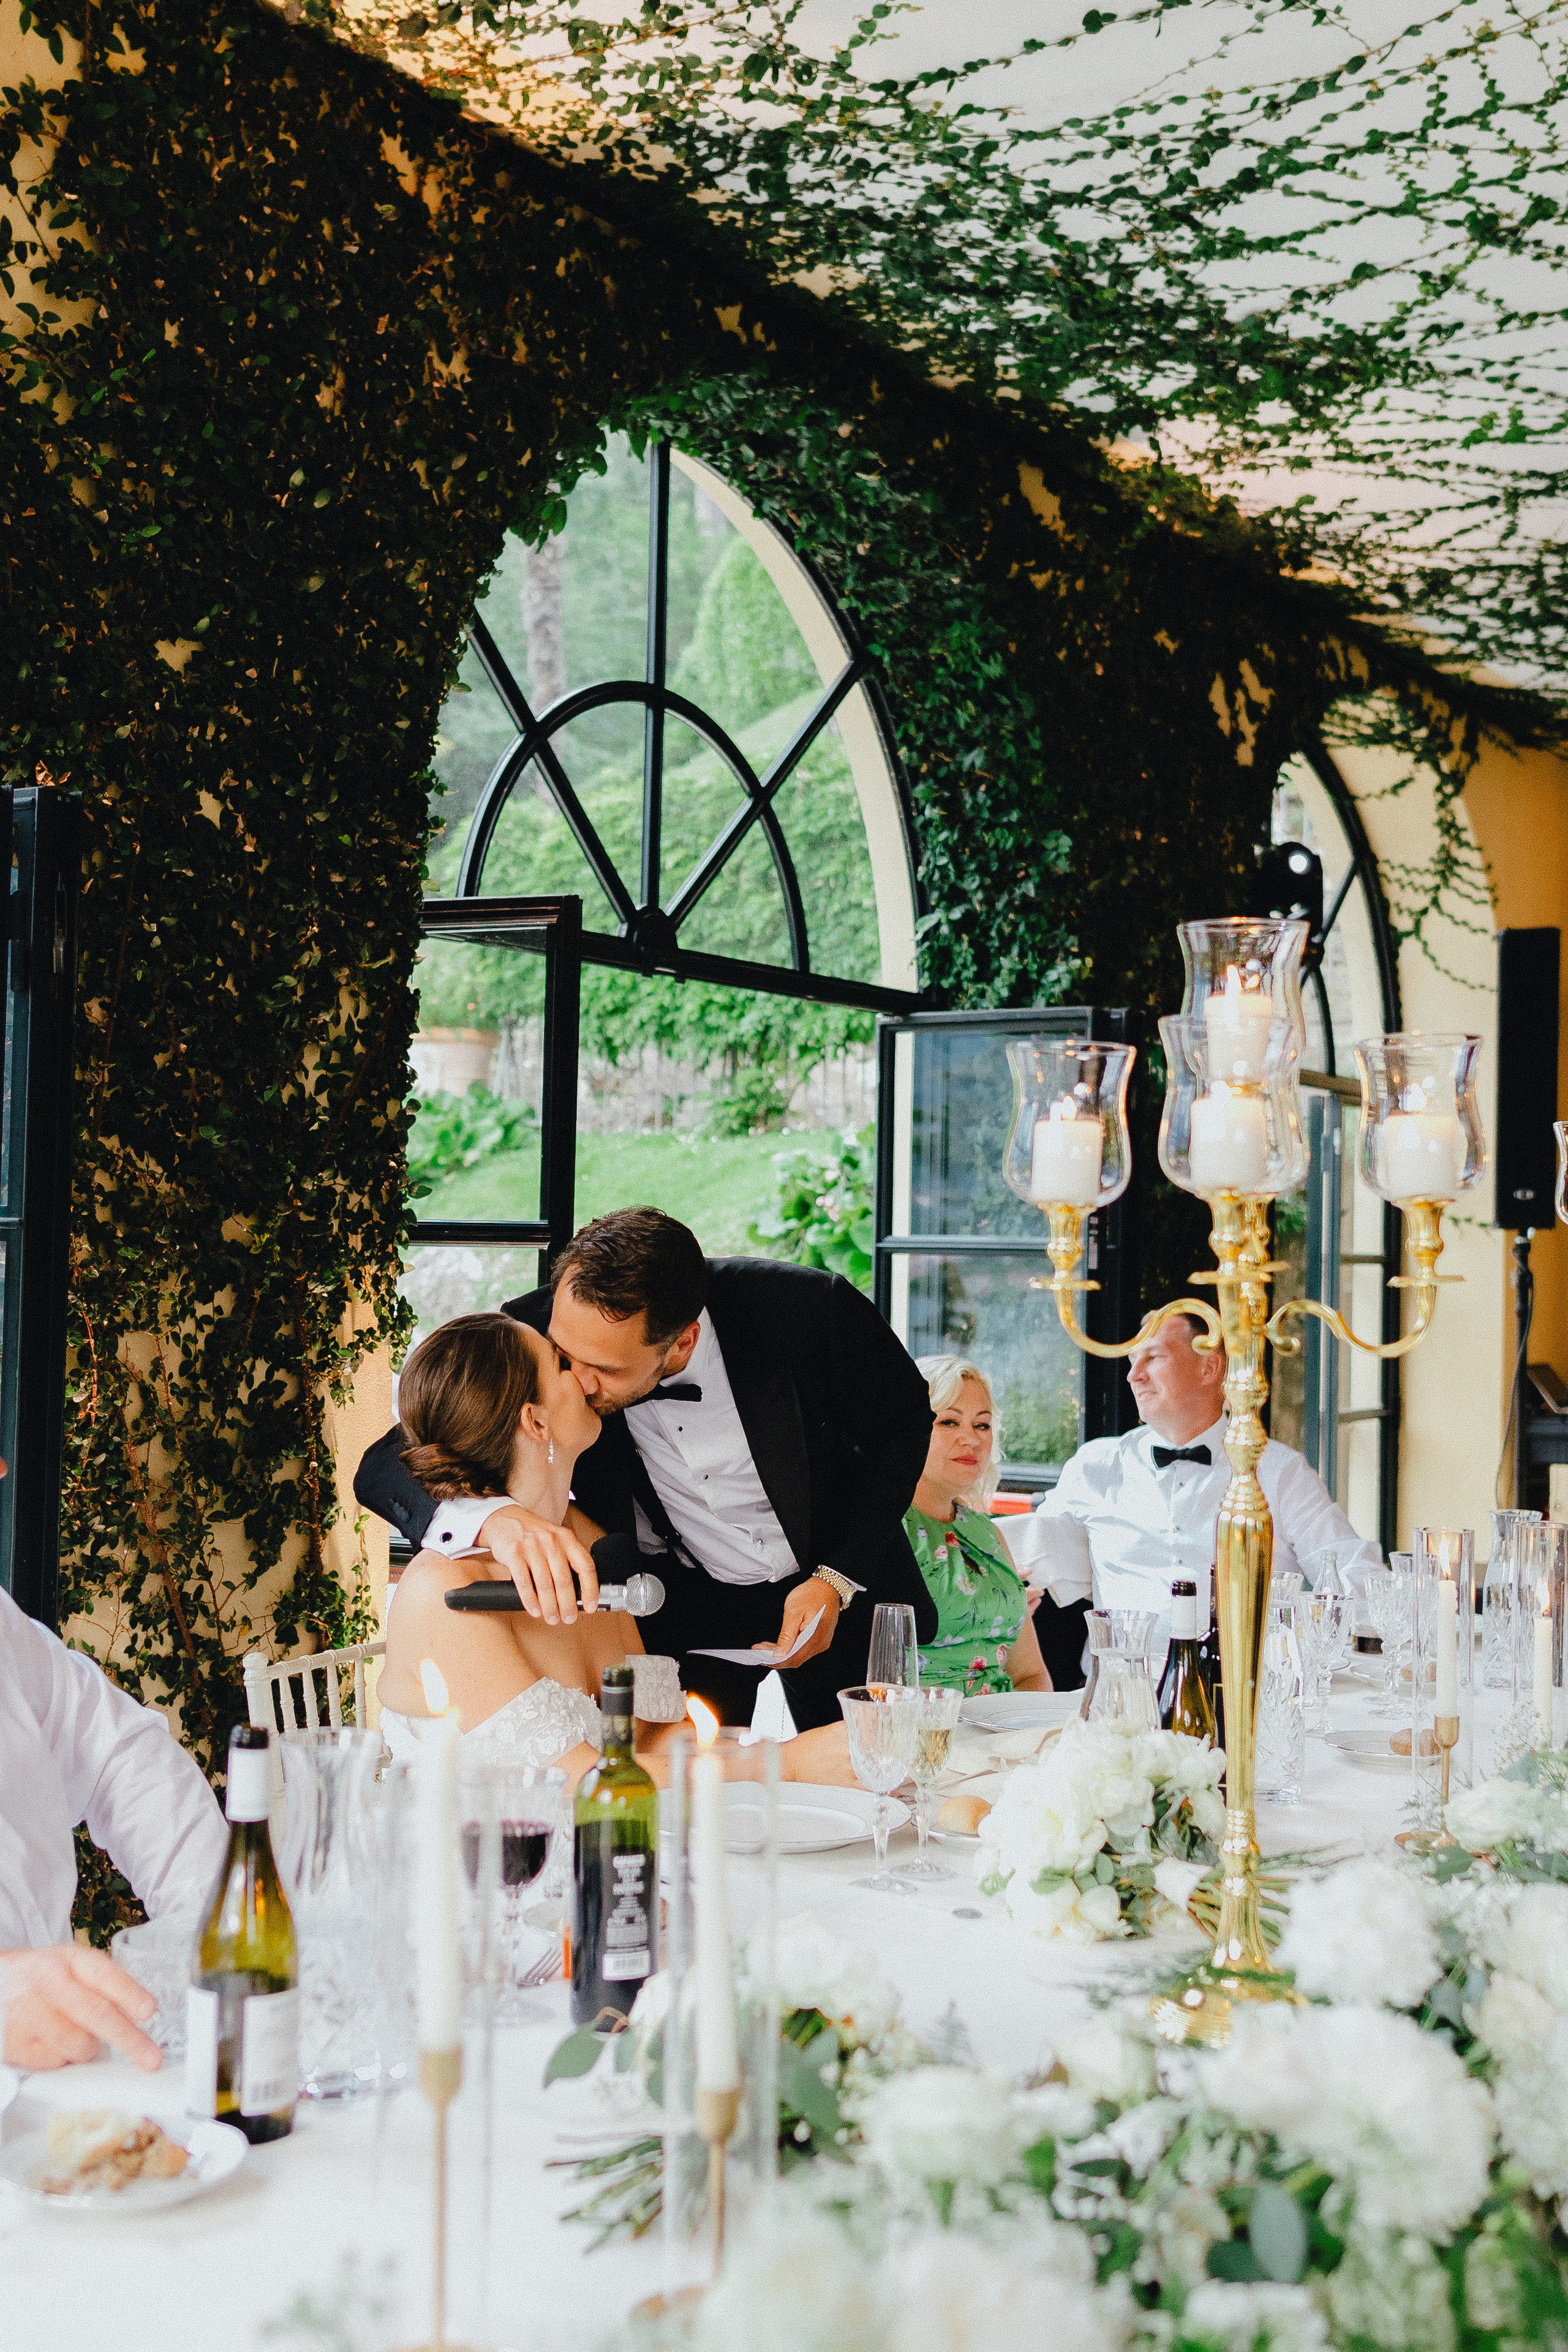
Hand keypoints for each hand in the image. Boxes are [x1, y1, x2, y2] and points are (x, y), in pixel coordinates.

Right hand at [1, 1945, 161, 2071]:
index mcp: (67, 1959)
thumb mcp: (67, 1966)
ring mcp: (30, 2015)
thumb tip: (138, 2012)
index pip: (104, 1975)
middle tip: (151, 2058)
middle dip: (129, 2040)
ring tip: (75, 2032)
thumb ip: (100, 1984)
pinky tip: (51, 2040)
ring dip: (88, 2048)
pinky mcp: (16, 2045)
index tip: (149, 2011)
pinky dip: (62, 2057)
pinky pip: (56, 2062)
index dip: (129, 1994)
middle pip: (96, 2015)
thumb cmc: (36, 1978)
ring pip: (79, 2045)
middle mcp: (48, 1983)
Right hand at [476, 1504, 598, 1623]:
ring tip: (552, 1617)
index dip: (590, 1589)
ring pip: (545, 1584)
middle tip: (569, 1618)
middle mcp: (551, 1541)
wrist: (505, 1519)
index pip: (585, 1566)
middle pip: (564, 1579)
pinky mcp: (514, 1553)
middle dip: (568, 1604)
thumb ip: (567, 1560)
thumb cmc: (534, 1534)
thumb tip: (579, 1592)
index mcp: (567, 1538)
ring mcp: (532, 1546)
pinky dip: (530, 1600)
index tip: (590, 1605)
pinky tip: (534, 1610)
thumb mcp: (556, 1539)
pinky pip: (524, 1582)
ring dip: (550, 1606)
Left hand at [756, 1575, 840, 1667]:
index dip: (774, 1660)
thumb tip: (779, 1653)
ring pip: (799, 1656)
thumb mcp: (794, 1611)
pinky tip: (780, 1644)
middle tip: (759, 1650)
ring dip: (782, 1654)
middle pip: (795, 1659)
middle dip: (775, 1658)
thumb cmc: (812, 1594)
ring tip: (766, 1647)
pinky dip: (790, 1649)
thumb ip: (787, 1635)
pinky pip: (803, 1650)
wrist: (827, 1586)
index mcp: (814, 1638)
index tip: (759, 1655)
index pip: (792, 1658)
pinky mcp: (820, 1639)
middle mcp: (820, 1644)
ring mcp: (821, 1642)